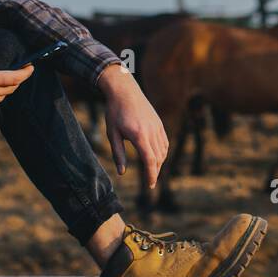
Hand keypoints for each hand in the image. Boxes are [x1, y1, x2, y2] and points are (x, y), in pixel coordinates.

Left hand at [98, 64, 168, 187]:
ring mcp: (157, 126)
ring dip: (159, 163)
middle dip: (155, 172)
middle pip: (158, 158)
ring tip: (152, 171)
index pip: (150, 161)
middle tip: (150, 182)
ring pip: (163, 150)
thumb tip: (122, 172)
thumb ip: (118, 154)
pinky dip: (162, 152)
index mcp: (139, 136)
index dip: (151, 175)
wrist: (124, 90)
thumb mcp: (112, 134)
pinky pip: (164, 141)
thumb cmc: (114, 112)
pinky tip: (157, 157)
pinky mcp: (158, 123)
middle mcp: (151, 132)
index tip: (150, 186)